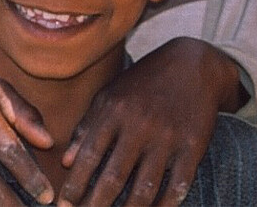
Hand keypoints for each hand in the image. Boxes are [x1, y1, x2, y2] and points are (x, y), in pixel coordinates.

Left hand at [59, 38, 240, 205]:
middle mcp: (140, 125)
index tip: (63, 205)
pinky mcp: (193, 146)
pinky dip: (164, 206)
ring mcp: (168, 138)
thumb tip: (66, 162)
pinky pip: (177, 185)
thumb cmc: (143, 83)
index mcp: (115, 111)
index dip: (75, 185)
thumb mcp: (110, 95)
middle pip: (114, 177)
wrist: (194, 64)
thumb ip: (87, 126)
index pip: (89, 156)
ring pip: (144, 188)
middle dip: (96, 205)